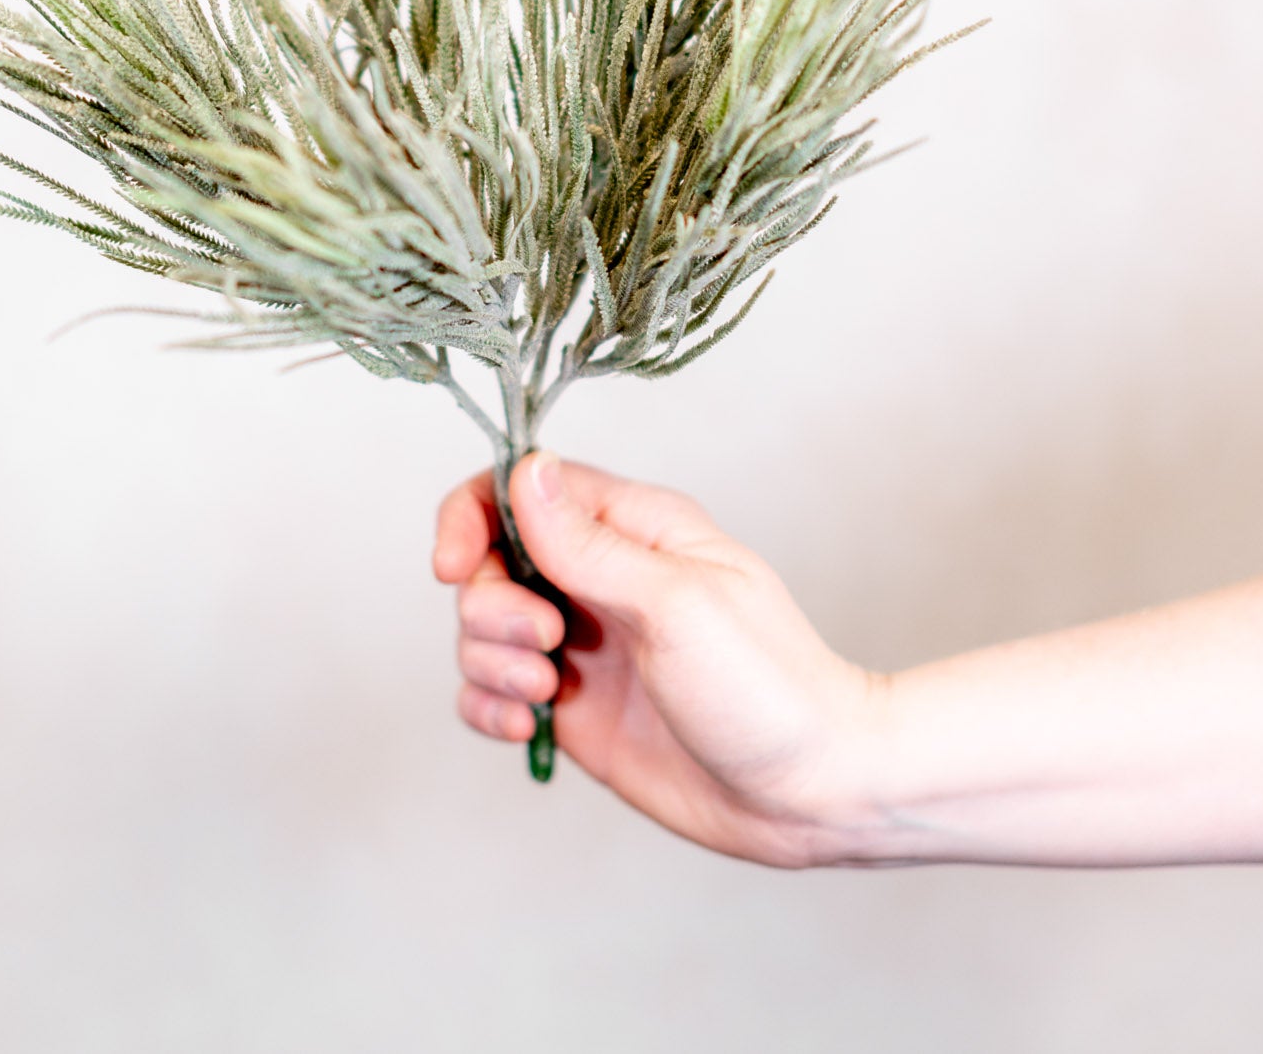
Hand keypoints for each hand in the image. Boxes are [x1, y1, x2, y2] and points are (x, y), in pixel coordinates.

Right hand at [433, 451, 882, 866]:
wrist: (808, 794)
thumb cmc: (767, 686)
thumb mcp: (676, 604)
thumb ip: (588, 544)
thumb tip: (525, 470)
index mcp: (631, 527)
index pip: (519, 487)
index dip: (471, 518)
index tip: (454, 567)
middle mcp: (598, 577)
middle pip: (488, 561)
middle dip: (489, 606)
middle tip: (545, 646)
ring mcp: (582, 644)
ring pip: (483, 629)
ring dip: (490, 660)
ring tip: (546, 694)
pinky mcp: (572, 706)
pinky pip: (492, 691)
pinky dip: (489, 707)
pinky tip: (525, 726)